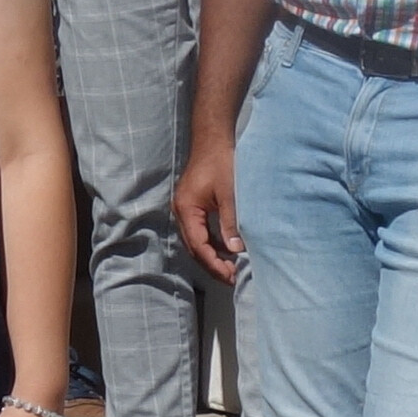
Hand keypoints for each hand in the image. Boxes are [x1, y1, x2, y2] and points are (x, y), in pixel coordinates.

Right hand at [174, 129, 244, 283]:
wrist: (213, 138)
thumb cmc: (221, 161)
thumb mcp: (230, 194)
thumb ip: (231, 223)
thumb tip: (235, 250)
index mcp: (187, 210)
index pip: (199, 246)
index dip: (215, 264)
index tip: (231, 276)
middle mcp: (181, 211)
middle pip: (194, 247)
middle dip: (212, 264)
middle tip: (232, 278)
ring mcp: (186, 207)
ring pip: (196, 240)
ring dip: (213, 255)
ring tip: (231, 267)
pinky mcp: (193, 204)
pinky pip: (200, 230)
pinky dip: (213, 242)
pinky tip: (228, 247)